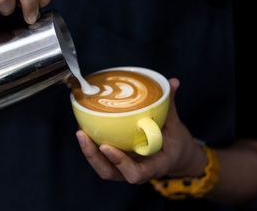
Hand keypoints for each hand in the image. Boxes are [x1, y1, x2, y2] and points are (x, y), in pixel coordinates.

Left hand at [76, 78, 207, 183]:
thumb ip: (170, 106)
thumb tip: (172, 82)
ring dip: (88, 152)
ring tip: (80, 132)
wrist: (174, 156)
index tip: (106, 146)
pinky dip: (92, 147)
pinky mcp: (117, 163)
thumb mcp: (175, 126)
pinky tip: (85, 130)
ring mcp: (124, 169)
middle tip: (82, 134)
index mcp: (154, 166)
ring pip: (102, 168)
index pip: (135, 173)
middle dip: (93, 156)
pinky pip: (101, 159)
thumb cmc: (175, 143)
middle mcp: (136, 171)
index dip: (119, 162)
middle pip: (109, 172)